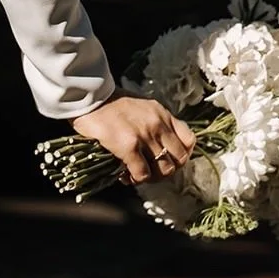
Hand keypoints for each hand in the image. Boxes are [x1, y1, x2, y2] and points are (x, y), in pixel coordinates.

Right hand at [70, 90, 195, 183]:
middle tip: (153, 173)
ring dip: (153, 178)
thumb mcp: (141, 106)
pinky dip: (136, 180)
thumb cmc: (110, 103)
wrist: (89, 98)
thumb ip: (153, 121)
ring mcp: (144, 136)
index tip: (170, 161)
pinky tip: (126, 177)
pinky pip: (142, 173)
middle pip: (179, 159)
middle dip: (168, 170)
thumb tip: (156, 144)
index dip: (183, 156)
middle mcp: (158, 125)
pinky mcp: (128, 147)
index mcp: (163, 114)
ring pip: (164, 169)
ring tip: (139, 176)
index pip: (189, 140)